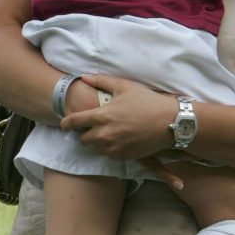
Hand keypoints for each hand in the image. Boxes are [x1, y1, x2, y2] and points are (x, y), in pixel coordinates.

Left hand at [61, 75, 177, 159]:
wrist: (169, 122)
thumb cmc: (147, 101)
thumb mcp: (124, 86)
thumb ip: (101, 81)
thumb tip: (84, 77)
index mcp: (102, 116)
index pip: (73, 122)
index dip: (65, 123)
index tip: (64, 124)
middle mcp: (104, 135)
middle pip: (83, 139)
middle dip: (85, 133)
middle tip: (94, 126)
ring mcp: (114, 147)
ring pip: (96, 148)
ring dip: (98, 142)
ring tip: (109, 131)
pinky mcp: (124, 156)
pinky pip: (109, 154)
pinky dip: (111, 148)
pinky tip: (120, 138)